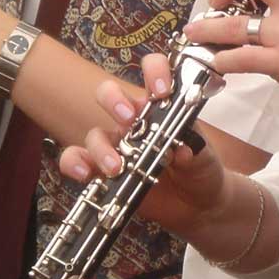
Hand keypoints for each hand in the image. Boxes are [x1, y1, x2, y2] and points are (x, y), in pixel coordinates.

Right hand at [58, 54, 231, 240]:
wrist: (198, 206)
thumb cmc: (202, 172)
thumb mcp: (204, 158)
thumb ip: (195, 150)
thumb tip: (181, 148)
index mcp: (161, 109)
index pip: (153, 73)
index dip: (154, 71)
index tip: (161, 91)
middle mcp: (135, 123)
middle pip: (110, 94)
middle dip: (114, 100)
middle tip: (128, 119)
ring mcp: (117, 147)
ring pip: (93, 133)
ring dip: (100, 147)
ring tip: (116, 167)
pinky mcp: (103, 172)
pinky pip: (78, 160)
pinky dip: (74, 163)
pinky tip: (84, 174)